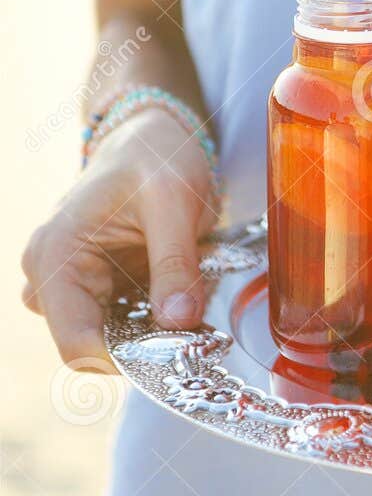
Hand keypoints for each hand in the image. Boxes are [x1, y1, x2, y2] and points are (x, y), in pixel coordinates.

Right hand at [22, 109, 216, 371]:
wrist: (151, 137)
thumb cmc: (154, 156)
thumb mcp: (174, 201)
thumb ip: (175, 263)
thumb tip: (177, 322)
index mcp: (57, 255)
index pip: (78, 342)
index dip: (127, 358)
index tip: (177, 350)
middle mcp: (50, 277)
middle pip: (93, 346)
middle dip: (144, 345)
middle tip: (195, 327)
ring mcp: (70, 285)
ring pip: (110, 339)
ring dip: (151, 332)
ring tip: (188, 299)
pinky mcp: (94, 288)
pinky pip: (122, 323)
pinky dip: (152, 320)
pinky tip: (179, 294)